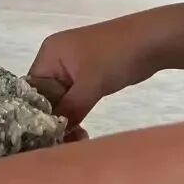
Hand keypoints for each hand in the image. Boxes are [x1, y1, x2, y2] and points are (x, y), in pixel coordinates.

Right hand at [27, 19, 158, 138]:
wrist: (151, 41)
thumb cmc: (116, 56)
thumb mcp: (90, 84)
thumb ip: (69, 110)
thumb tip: (53, 133)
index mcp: (49, 53)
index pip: (32, 89)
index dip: (36, 113)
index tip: (45, 137)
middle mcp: (55, 58)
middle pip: (44, 95)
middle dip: (53, 119)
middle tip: (62, 143)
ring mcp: (72, 66)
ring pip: (61, 98)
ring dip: (66, 118)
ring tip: (75, 139)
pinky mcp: (88, 74)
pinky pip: (74, 97)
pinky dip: (76, 111)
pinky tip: (81, 131)